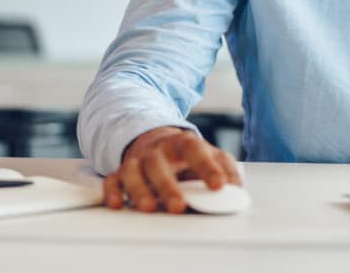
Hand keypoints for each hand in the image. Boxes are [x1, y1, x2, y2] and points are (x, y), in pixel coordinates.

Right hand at [103, 127, 241, 213]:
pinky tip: (117, 204)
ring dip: (140, 190)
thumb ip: (226, 169)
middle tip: (179, 206)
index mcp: (184, 143)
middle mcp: (158, 150)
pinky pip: (112, 180)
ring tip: (149, 208)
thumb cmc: (188, 154)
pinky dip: (112, 191)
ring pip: (133, 171)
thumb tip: (237, 189)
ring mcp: (138, 160)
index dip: (207, 167)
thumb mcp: (211, 155)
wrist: (158, 141)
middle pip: (159, 164)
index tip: (218, 186)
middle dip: (168, 186)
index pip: (195, 150)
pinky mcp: (121, 172)